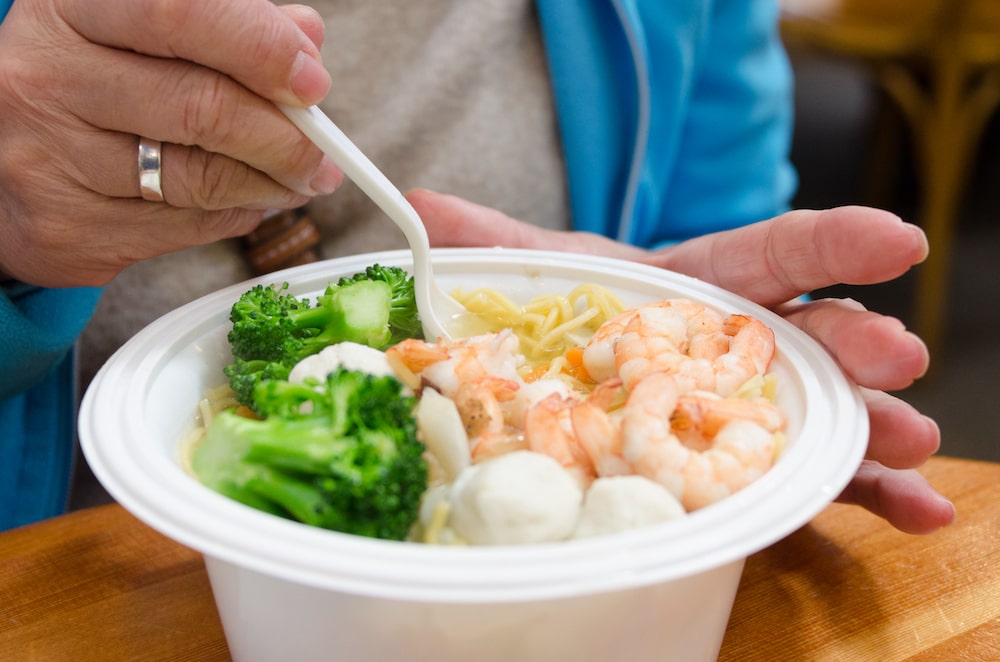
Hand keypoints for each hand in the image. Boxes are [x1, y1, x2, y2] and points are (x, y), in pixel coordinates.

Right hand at [0, 0, 340, 286]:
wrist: (1, 158)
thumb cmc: (91, 84)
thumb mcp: (142, 34)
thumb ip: (225, 28)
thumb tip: (305, 38)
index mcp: (71, 8)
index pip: (178, 12)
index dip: (259, 48)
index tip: (313, 82)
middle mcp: (47, 76)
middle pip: (200, 107)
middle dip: (285, 138)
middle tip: (325, 154)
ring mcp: (49, 156)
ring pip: (199, 178)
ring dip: (272, 185)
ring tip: (300, 179)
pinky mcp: (65, 228)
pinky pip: (183, 227)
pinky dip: (236, 216)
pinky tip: (250, 201)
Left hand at [408, 189, 956, 534]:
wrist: (579, 382)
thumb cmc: (580, 322)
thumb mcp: (544, 281)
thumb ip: (495, 246)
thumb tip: (423, 208)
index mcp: (698, 289)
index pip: (769, 255)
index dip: (830, 242)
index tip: (894, 238)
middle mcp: (738, 347)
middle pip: (810, 336)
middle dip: (856, 342)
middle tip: (896, 353)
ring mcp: (752, 409)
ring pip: (828, 413)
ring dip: (877, 428)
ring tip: (915, 442)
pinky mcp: (753, 465)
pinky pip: (817, 479)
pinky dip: (869, 496)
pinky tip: (917, 512)